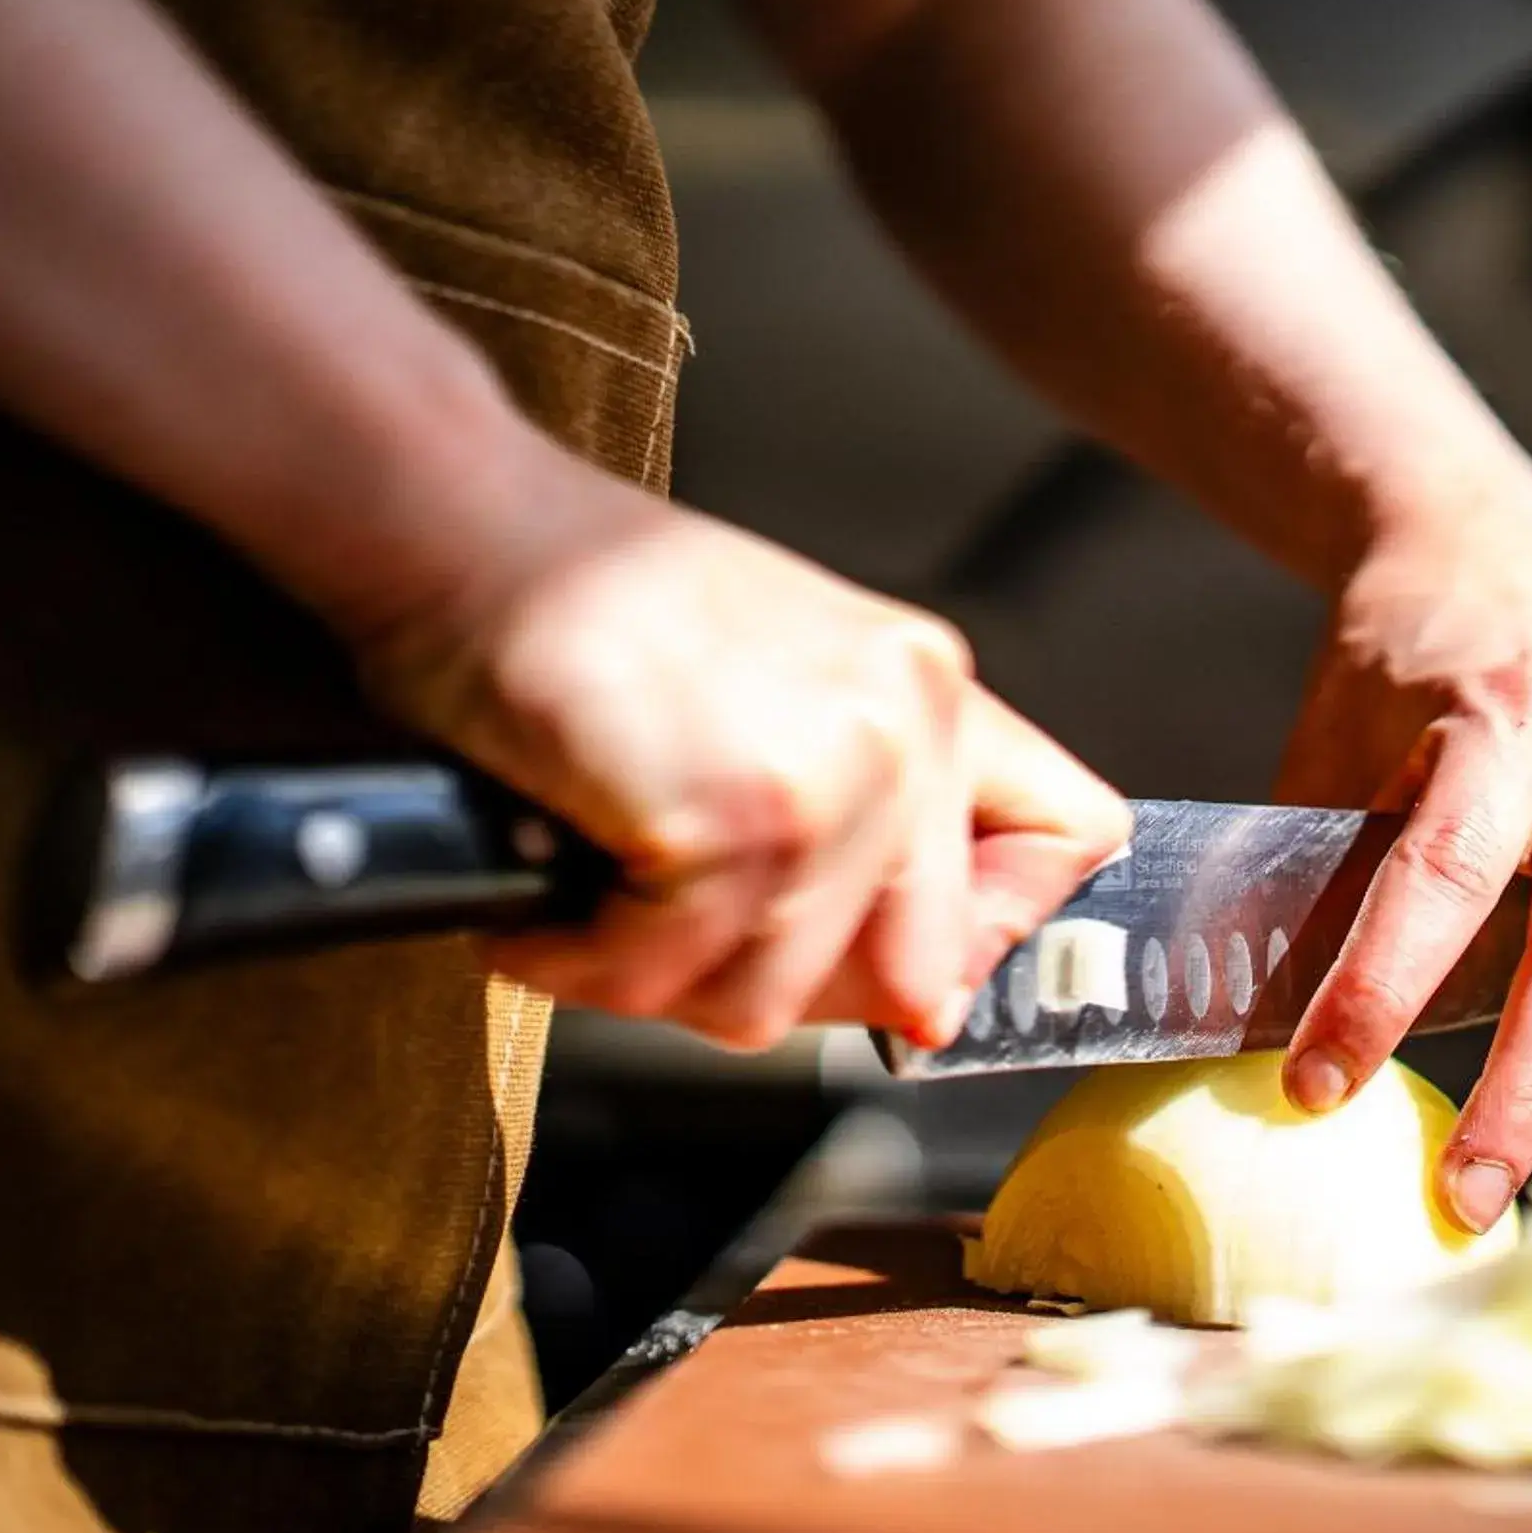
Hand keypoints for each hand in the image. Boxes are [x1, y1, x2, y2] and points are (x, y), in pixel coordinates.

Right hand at [345, 443, 1129, 1049]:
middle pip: (913, 974)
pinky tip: (550, 886)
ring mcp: (828, 777)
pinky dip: (582, 962)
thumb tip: (934, 1004)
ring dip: (655, 975)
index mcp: (932, 687)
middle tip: (677, 924)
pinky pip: (666, 981)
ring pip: (773, 1002)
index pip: (1071, 839)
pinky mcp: (729, 823)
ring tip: (592, 893)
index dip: (988, 928)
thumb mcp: (788, 687)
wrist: (460, 528)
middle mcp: (904, 725)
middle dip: (779, 979)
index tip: (907, 958)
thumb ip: (877, 825)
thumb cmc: (598, 617)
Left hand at [1273, 512, 1531, 1230]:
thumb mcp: (1324, 761)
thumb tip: (1253, 1039)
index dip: (1372, 987)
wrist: (1482, 573)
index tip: (1313, 1087)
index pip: (1435, 884)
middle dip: (1528, 1084)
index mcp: (1486, 743)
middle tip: (1468, 1199)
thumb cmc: (1386, 684)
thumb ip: (1306, 888)